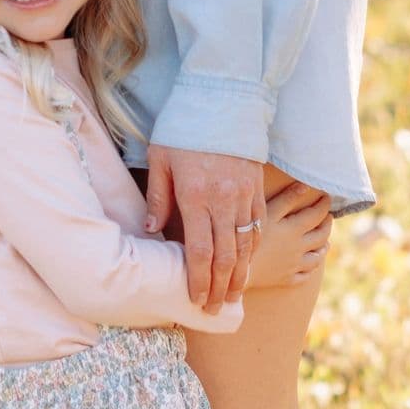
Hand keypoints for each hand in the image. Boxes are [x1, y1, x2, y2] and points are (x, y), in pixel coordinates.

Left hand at [144, 145, 266, 314]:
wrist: (221, 99)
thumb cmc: (182, 128)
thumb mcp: (160, 159)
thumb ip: (158, 198)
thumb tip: (151, 230)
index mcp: (195, 196)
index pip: (199, 252)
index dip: (198, 281)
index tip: (196, 301)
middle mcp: (223, 200)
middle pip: (225, 256)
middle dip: (219, 287)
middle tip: (214, 309)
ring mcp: (244, 195)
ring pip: (246, 246)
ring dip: (239, 275)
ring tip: (232, 295)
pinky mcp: (257, 187)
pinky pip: (258, 225)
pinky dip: (253, 249)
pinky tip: (246, 264)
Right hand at [244, 176, 332, 290]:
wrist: (235, 267)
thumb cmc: (248, 235)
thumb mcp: (266, 213)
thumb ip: (287, 199)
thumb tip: (306, 186)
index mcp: (294, 230)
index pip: (316, 214)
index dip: (324, 204)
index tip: (327, 197)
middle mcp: (299, 248)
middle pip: (321, 236)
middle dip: (327, 224)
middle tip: (328, 217)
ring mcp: (293, 265)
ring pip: (317, 257)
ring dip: (324, 247)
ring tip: (326, 242)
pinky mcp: (285, 279)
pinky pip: (305, 275)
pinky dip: (312, 268)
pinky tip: (311, 264)